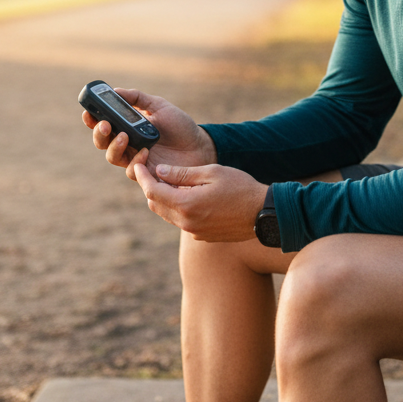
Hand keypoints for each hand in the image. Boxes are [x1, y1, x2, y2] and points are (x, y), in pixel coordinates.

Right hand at [81, 87, 215, 179]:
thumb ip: (138, 98)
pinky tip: (144, 152)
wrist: (199, 146)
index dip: (92, 119)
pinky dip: (135, 161)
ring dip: (114, 147)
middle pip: (102, 142)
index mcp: (127, 127)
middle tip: (106, 124)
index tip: (88, 112)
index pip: (103, 124)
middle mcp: (127, 144)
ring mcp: (135, 159)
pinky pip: (132, 171)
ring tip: (124, 136)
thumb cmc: (179, 126)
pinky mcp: (146, 174)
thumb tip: (115, 91)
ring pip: (112, 157)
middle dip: (99, 133)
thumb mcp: (159, 106)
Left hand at [132, 162, 267, 242]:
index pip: (152, 191)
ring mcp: (194, 232)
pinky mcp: (202, 236)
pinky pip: (181, 221)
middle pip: (155, 204)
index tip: (138, 164)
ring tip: (173, 181)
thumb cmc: (240, 188)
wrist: (264, 213)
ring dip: (165, 198)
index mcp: (186, 204)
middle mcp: (186, 222)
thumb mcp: (211, 172)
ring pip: (167, 214)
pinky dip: (178, 208)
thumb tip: (159, 171)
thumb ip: (182, 173)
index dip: (142, 176)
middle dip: (152, 187)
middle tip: (155, 170)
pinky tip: (190, 196)